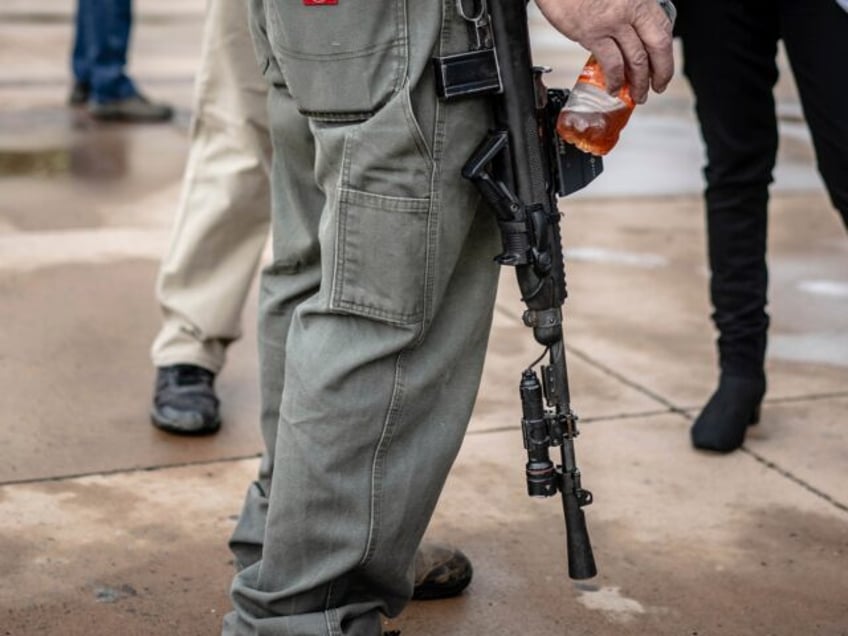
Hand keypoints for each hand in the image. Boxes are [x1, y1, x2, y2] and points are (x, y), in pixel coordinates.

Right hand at [535, 0, 673, 102]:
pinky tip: (613, 87)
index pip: (663, 28)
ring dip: (638, 82)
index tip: (664, 66)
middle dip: (661, 71)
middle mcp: (631, 7)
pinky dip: (615, 80)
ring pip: (637, 59)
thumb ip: (625, 9)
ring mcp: (613, 21)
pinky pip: (611, 63)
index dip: (666, 53)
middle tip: (658, 86)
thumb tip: (629, 32)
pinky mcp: (592, 33)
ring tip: (637, 94)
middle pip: (657, 45)